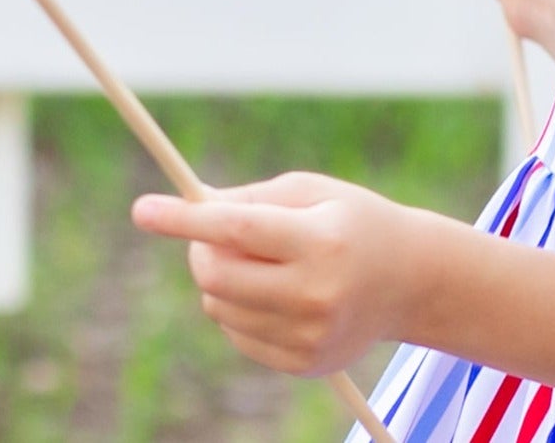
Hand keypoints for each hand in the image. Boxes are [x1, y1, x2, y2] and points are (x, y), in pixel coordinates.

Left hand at [131, 172, 425, 377]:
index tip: (143, 210)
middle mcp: (315, 292)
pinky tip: (276, 292)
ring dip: (220, 279)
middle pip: (217, 274)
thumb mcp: (315, 191)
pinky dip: (239, 308)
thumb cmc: (355, 221)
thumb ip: (253, 198)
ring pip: (219, 306)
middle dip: (201, 248)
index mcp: (322, 240)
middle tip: (215, 232)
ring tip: (260, 261)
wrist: (410, 280)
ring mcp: (307, 335)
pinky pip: (237, 334)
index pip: (239, 228)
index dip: (186, 219)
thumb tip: (193, 209)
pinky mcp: (301, 362)